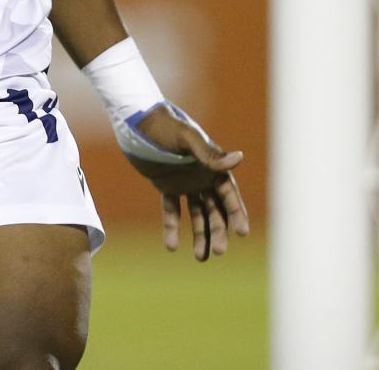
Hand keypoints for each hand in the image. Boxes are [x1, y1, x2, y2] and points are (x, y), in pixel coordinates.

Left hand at [122, 106, 249, 260]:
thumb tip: (240, 158)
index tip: (241, 233)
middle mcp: (203, 177)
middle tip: (219, 252)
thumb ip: (210, 154)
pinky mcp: (167, 186)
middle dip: (218, 232)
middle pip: (216, 210)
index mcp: (213, 166)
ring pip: (198, 215)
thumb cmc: (165, 124)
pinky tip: (171, 246)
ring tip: (200, 258)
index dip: (236, 214)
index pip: (229, 195)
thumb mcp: (187, 138)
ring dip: (200, 236)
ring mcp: (186, 183)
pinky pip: (172, 210)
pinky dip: (172, 227)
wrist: (136, 121)